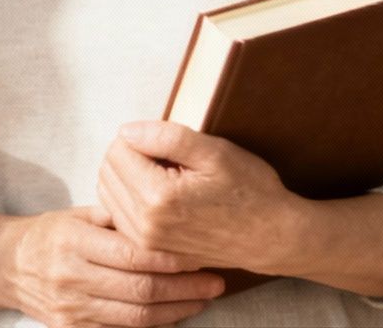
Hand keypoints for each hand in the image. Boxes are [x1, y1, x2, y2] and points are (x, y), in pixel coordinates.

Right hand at [1, 206, 222, 327]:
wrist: (6, 266)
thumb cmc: (50, 235)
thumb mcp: (76, 215)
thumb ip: (116, 217)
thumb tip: (162, 213)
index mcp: (72, 242)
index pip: (131, 254)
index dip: (170, 258)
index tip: (199, 256)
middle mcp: (70, 277)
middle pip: (139, 289)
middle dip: (184, 288)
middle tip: (215, 282)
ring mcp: (71, 309)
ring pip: (136, 318)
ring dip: (176, 311)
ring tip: (202, 300)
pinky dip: (154, 326)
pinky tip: (174, 315)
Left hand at [97, 120, 303, 271]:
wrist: (274, 238)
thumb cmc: (251, 192)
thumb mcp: (215, 152)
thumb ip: (166, 137)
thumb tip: (127, 132)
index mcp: (158, 197)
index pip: (118, 149)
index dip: (141, 137)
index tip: (169, 145)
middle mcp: (145, 225)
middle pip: (108, 170)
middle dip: (131, 155)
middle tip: (169, 158)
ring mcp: (145, 242)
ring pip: (108, 191)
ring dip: (128, 176)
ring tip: (166, 176)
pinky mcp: (149, 250)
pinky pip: (118, 213)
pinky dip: (130, 197)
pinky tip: (159, 194)